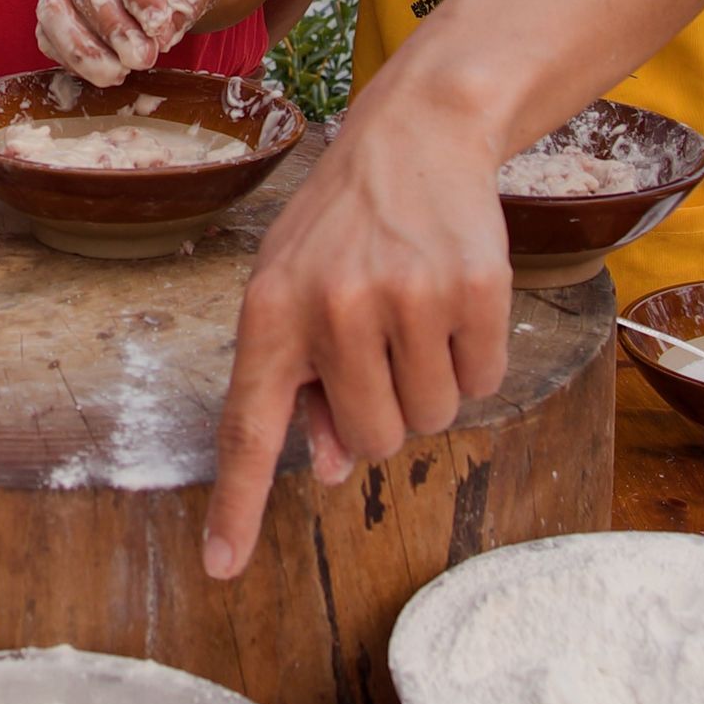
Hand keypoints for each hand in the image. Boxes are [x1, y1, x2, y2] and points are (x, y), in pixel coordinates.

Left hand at [202, 99, 510, 577]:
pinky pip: (485, 382)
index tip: (219, 569)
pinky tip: (456, 298)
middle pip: (370, 441)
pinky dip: (477, 356)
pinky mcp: (476, 290)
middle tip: (382, 341)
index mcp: (270, 312)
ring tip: (416, 311)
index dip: (235, 505)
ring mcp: (408, 299)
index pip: (247, 427)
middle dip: (384, 409)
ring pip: (433, 418)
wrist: (417, 134)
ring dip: (433, 383)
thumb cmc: (344, 227)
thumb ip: (300, 379)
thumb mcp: (295, 288)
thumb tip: (332, 464)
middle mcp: (333, 308)